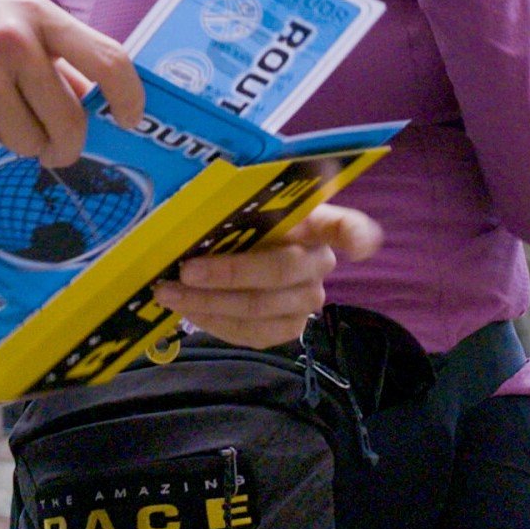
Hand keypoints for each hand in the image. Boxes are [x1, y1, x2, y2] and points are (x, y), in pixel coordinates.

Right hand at [0, 0, 144, 165]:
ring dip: (9, 140)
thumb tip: (90, 98)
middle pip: (72, 121)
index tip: (128, 120)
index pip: (108, 60)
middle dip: (64, 146)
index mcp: (35, 13)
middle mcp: (15, 41)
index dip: (129, 98)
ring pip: (28, 143)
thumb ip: (47, 51)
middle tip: (52, 150)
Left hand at [152, 204, 384, 348]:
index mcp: (314, 222)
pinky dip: (214, 323)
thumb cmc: (239, 222)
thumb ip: (232, 202)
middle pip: (282, 271)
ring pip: (262, 309)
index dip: (357, 236)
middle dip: (230, 273)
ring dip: (210, 303)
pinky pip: (253, 333)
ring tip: (169, 293)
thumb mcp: (239, 206)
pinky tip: (187, 310)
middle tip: (186, 270)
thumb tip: (192, 195)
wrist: (236, 256)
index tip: (359, 247)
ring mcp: (306, 300)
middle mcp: (318, 262)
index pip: (348, 227)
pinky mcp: (288, 328)